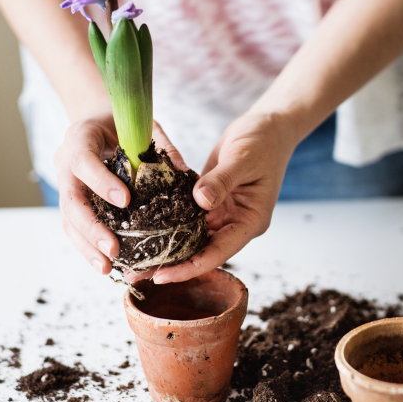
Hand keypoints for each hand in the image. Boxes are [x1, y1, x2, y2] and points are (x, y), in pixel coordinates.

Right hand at [55, 114, 185, 274]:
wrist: (96, 118)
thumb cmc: (121, 121)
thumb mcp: (143, 125)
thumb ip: (162, 147)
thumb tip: (185, 173)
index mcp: (80, 137)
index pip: (84, 161)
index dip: (101, 182)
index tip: (125, 200)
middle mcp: (65, 162)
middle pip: (70, 200)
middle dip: (91, 228)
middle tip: (113, 249)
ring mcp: (64, 183)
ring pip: (68, 220)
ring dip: (87, 245)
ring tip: (107, 267)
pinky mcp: (71, 200)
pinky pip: (74, 227)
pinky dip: (88, 246)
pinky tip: (105, 263)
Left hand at [152, 111, 296, 283]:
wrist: (268, 126)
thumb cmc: (263, 141)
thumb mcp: (243, 158)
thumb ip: (222, 180)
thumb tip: (201, 201)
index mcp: (251, 221)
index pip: (218, 253)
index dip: (189, 267)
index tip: (161, 275)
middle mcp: (236, 223)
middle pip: (201, 252)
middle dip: (170, 263)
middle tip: (135, 274)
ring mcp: (223, 213)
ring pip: (191, 237)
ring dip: (166, 246)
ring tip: (133, 257)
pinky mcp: (210, 200)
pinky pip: (188, 216)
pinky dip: (169, 223)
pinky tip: (144, 227)